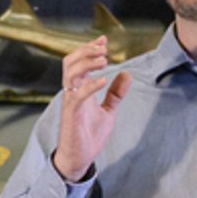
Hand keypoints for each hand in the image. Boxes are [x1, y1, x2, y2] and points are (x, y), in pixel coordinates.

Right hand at [52, 38, 129, 181]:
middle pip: (70, 62)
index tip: (103, 40)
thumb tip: (126, 74)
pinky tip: (104, 80)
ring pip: (70, 73)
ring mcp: (70, 102)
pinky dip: (90, 85)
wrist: (79, 158)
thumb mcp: (107, 111)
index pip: (79, 62)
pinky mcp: (71, 115)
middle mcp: (72, 92)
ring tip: (104, 60)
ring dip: (87, 63)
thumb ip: (115, 94)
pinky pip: (78, 95)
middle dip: (86, 51)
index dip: (89, 48)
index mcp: (79, 90)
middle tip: (103, 48)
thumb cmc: (88, 135)